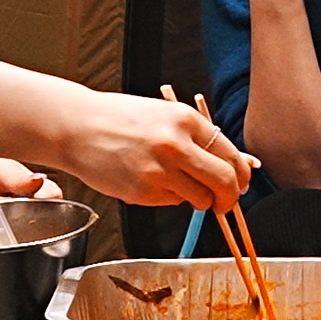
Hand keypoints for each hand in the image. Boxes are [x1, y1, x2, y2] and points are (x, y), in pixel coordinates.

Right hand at [49, 86, 258, 212]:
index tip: (239, 184)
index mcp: (186, 120)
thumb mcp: (166, 117)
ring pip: (200, 199)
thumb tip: (243, 163)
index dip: (241, 176)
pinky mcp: (143, 192)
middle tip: (225, 202)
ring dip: (197, 198)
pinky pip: (172, 202)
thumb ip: (202, 139)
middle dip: (230, 198)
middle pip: (225, 182)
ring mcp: (159, 171)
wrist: (77, 127)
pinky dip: (168, 197)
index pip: (232, 155)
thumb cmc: (121, 120)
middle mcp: (176, 145)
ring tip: (175, 183)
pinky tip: (149, 179)